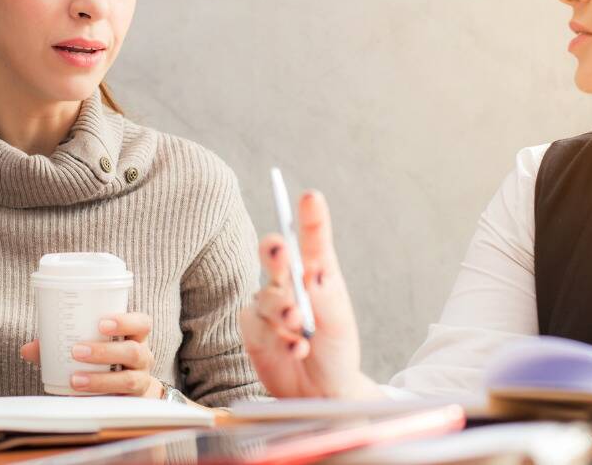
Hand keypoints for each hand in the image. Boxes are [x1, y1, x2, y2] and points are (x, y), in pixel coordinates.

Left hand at [20, 313, 161, 397]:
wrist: (128, 390)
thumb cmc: (106, 360)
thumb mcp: (91, 345)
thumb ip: (61, 345)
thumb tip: (28, 349)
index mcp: (135, 337)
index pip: (142, 323)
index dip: (126, 321)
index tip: (101, 323)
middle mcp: (143, 357)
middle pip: (134, 352)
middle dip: (105, 352)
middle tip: (77, 351)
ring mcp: (141, 381)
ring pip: (129, 380)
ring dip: (100, 379)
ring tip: (75, 379)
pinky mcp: (133, 403)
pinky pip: (121, 402)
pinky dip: (99, 399)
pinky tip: (79, 398)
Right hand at [239, 190, 382, 399]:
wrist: (322, 392)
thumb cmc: (335, 351)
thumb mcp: (339, 323)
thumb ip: (325, 297)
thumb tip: (313, 271)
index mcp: (317, 274)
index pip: (313, 241)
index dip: (311, 218)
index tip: (311, 198)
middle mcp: (289, 283)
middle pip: (275, 255)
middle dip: (275, 252)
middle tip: (281, 252)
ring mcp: (268, 305)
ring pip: (266, 296)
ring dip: (283, 310)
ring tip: (299, 326)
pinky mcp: (253, 330)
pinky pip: (258, 326)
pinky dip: (279, 338)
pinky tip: (296, 348)